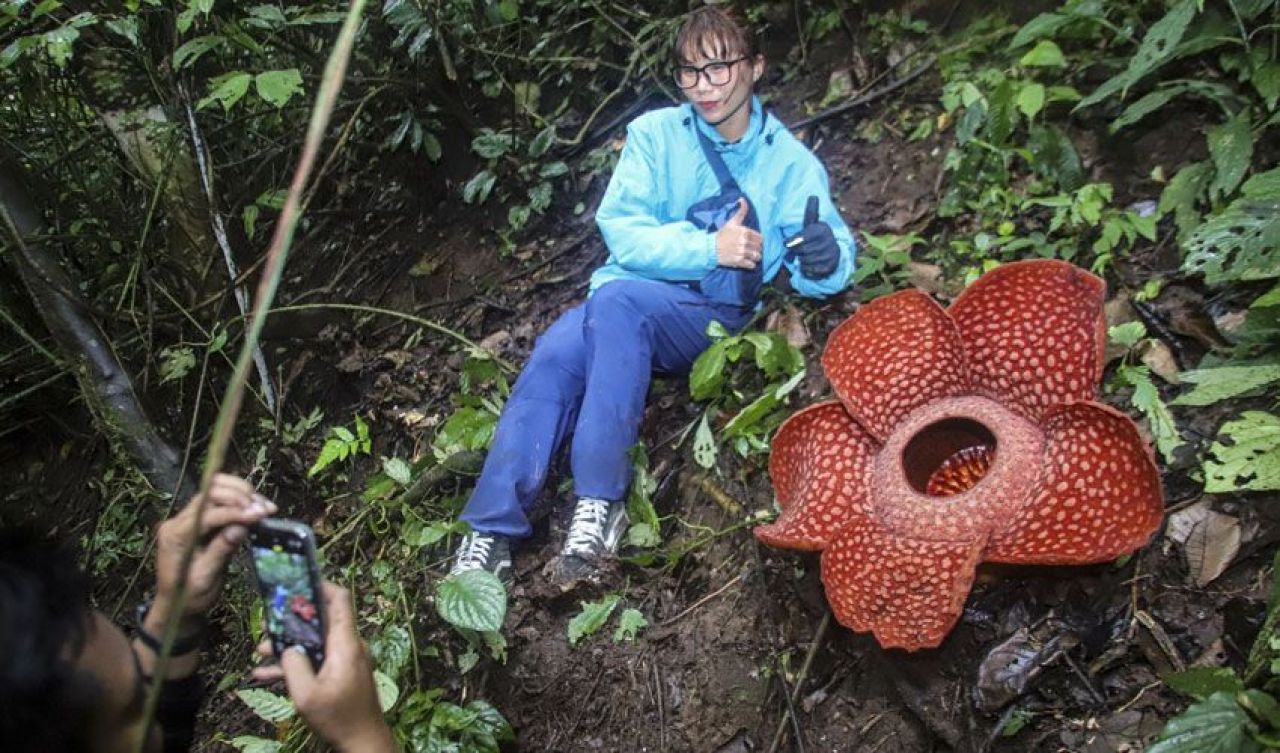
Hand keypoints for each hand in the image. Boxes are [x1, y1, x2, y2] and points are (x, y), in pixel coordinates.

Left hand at [151, 474, 275, 624]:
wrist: (176, 605)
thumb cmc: (188, 595)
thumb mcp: (205, 578)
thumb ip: (221, 550)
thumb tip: (242, 526)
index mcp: (176, 535)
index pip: (207, 513)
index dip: (235, 511)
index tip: (259, 515)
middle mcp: (179, 521)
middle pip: (210, 492)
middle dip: (239, 496)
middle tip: (264, 509)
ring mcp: (188, 518)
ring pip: (216, 491)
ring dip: (242, 494)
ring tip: (264, 506)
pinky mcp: (200, 520)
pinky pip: (220, 501)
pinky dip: (240, 501)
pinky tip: (258, 508)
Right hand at [252, 583, 394, 752]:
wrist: (362, 742)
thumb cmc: (338, 718)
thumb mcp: (308, 694)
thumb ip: (293, 666)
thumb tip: (287, 648)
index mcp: (345, 643)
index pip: (340, 600)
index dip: (321, 585)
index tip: (297, 581)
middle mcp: (348, 646)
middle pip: (320, 621)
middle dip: (291, 620)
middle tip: (266, 624)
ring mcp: (345, 660)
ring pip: (313, 642)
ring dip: (288, 645)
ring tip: (260, 651)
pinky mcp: (340, 673)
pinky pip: (316, 661)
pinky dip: (295, 665)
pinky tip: (265, 674)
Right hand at [715, 198, 762, 269]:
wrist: (711, 247)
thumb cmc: (722, 234)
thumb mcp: (732, 222)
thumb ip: (741, 211)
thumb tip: (743, 199)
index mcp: (744, 231)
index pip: (760, 238)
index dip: (757, 241)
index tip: (751, 242)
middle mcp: (744, 242)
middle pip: (759, 248)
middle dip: (756, 249)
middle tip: (750, 250)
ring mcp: (741, 252)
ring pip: (757, 256)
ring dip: (755, 257)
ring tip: (750, 257)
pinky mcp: (738, 261)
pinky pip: (751, 265)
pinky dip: (750, 265)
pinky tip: (746, 262)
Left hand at [785, 195, 839, 279]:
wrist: (833, 253)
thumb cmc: (816, 237)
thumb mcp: (813, 224)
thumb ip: (811, 212)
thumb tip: (813, 196)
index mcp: (822, 229)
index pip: (801, 237)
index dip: (792, 242)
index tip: (786, 244)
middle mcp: (828, 241)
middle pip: (801, 251)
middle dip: (796, 252)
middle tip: (799, 250)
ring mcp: (830, 255)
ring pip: (804, 261)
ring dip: (800, 261)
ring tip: (805, 256)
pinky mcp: (829, 267)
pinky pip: (809, 271)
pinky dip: (806, 269)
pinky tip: (810, 264)